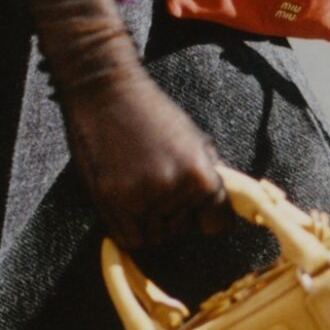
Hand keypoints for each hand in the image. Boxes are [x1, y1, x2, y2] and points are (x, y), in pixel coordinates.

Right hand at [61, 63, 234, 255]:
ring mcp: (141, 196)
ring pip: (154, 237)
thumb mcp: (193, 139)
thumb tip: (223, 208)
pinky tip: (125, 202)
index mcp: (200, 174)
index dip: (206, 217)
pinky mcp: (112, 200)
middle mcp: (174, 189)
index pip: (218, 224)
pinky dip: (129, 229)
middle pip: (182, 230)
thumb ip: (208, 174)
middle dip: (173, 216)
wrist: (106, 91)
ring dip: (149, 222)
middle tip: (156, 185)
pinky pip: (128, 238)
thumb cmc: (150, 111)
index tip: (197, 213)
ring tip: (139, 188)